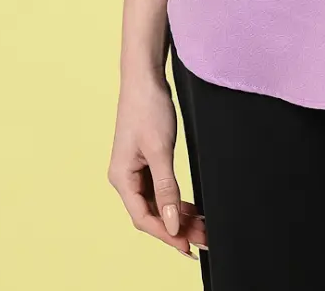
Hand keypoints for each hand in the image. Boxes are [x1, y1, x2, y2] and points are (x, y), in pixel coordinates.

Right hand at [106, 73, 207, 258]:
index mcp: (121, 178)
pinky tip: (190, 207)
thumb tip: (172, 223)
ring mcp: (135, 170)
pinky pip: (160, 189)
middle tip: (203, 238)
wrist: (145, 76)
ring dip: (178, 215)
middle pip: (151, 213)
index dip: (166, 235)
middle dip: (177, 227)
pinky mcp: (145, 161)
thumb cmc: (148, 108)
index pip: (143, 218)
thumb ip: (167, 188)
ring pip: (157, 203)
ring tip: (202, 226)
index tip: (188, 247)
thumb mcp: (160, 150)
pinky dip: (175, 200)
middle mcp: (125, 178)